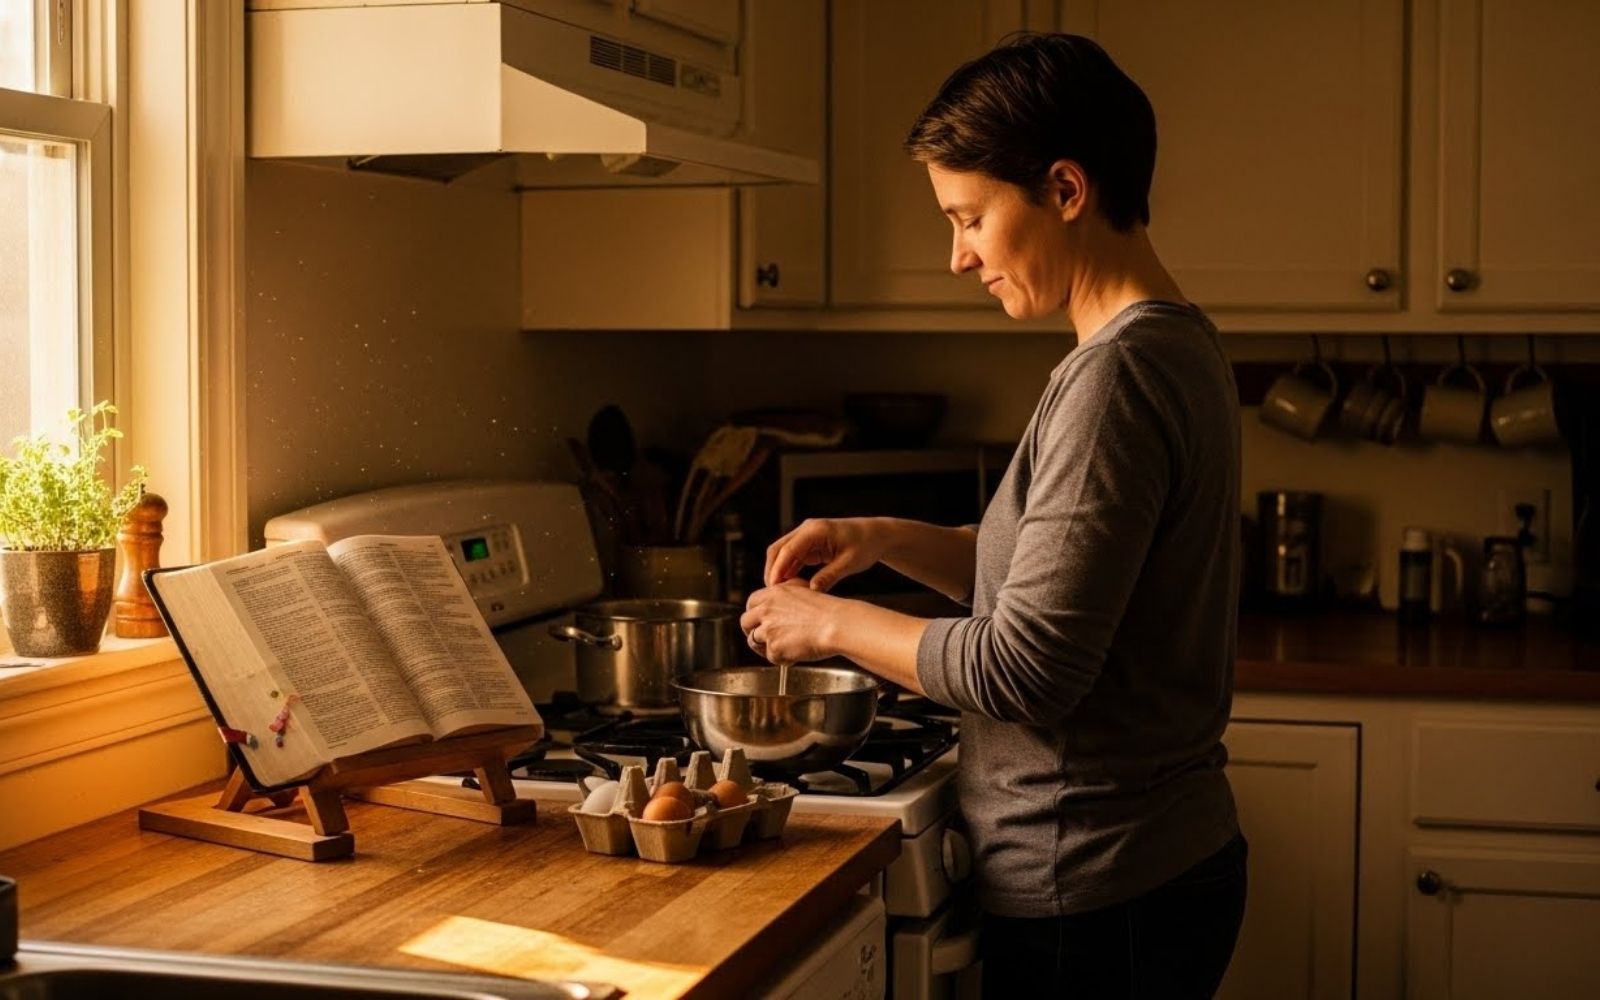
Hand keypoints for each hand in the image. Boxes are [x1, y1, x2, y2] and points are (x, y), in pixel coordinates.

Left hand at [741, 578, 843, 665]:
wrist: (837, 625)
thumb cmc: (827, 610)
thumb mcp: (803, 590)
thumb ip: (784, 594)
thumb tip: (776, 602)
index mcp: (773, 594)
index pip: (751, 602)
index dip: (754, 612)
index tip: (758, 619)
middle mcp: (767, 610)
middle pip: (745, 622)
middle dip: (751, 630)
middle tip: (763, 637)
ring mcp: (768, 630)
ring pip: (753, 641)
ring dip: (765, 646)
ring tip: (781, 648)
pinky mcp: (774, 648)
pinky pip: (771, 657)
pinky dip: (782, 659)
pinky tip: (795, 655)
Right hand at [764, 517, 886, 590]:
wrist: (876, 535)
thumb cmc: (866, 545)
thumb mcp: (850, 562)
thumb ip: (830, 575)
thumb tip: (812, 591)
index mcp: (816, 530)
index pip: (788, 549)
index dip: (778, 569)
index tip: (773, 587)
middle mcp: (807, 530)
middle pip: (779, 549)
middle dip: (773, 571)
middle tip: (773, 595)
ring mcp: (806, 536)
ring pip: (783, 554)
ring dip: (779, 572)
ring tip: (779, 595)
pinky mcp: (809, 545)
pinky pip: (792, 558)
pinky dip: (788, 572)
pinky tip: (790, 588)